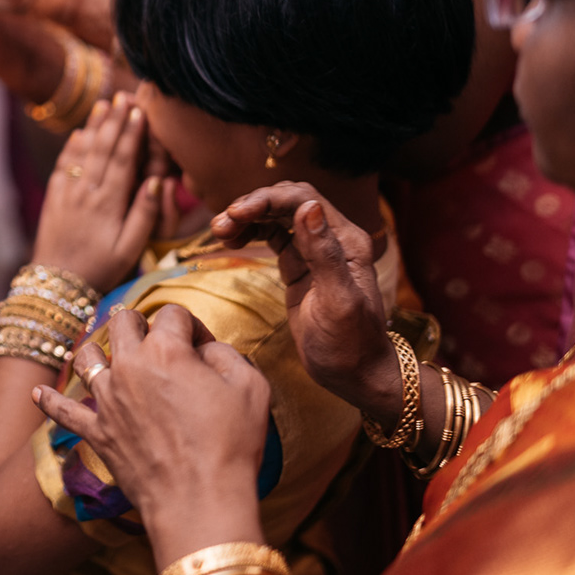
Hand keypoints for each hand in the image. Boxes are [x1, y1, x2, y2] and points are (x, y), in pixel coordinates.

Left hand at [32, 94, 168, 291]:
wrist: (57, 286)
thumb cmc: (102, 270)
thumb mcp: (131, 248)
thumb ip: (145, 213)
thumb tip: (157, 180)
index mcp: (108, 204)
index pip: (122, 160)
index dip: (131, 134)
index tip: (139, 111)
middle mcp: (86, 193)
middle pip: (102, 149)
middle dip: (113, 121)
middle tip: (123, 96)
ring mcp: (67, 195)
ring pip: (81, 154)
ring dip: (93, 127)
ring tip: (102, 105)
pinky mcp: (53, 200)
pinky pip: (62, 167)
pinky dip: (71, 148)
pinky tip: (78, 134)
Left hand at [33, 306, 269, 567]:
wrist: (200, 500)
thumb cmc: (230, 444)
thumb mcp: (250, 387)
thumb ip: (227, 355)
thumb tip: (207, 350)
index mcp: (166, 350)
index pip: (173, 314)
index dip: (192, 325)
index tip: (204, 346)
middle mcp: (129, 366)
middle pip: (122, 322)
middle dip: (139, 323)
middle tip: (153, 337)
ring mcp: (107, 399)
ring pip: (86, 357)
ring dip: (95, 349)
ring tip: (101, 352)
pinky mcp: (97, 432)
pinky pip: (62, 413)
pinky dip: (49, 401)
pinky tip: (37, 394)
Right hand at [213, 184, 399, 421]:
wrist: (355, 374)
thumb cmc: (350, 343)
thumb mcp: (338, 301)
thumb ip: (324, 253)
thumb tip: (308, 208)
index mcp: (347, 240)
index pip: (303, 199)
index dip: (267, 199)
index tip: (236, 213)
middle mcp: (331, 238)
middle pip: (287, 201)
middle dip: (252, 205)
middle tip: (221, 225)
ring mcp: (313, 250)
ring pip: (276, 215)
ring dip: (246, 217)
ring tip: (219, 232)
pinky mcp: (297, 264)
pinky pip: (271, 234)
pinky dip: (250, 231)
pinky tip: (232, 240)